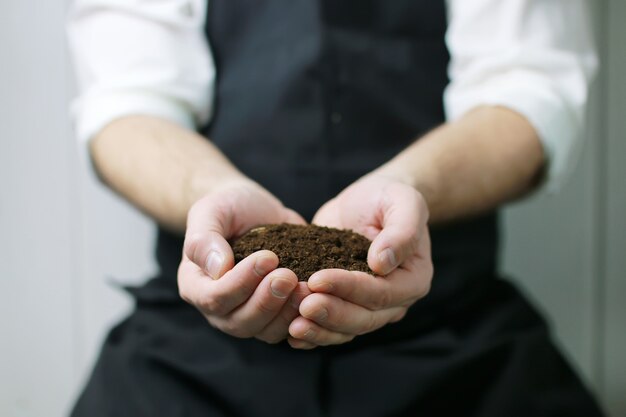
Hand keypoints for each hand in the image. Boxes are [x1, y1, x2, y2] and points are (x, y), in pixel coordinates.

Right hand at [178, 179, 311, 343]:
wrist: (255, 209)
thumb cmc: (228, 208)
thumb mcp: (211, 211)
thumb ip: (205, 239)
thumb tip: (218, 269)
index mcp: (195, 285)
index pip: (215, 297)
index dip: (242, 282)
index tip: (269, 257)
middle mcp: (218, 308)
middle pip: (240, 322)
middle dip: (267, 301)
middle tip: (288, 276)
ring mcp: (247, 314)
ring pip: (265, 332)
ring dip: (287, 312)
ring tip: (306, 287)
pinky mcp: (274, 314)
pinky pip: (287, 329)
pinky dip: (303, 317)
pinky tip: (316, 296)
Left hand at [288, 175, 432, 348]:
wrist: (369, 200)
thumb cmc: (389, 198)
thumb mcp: (403, 203)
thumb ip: (402, 231)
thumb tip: (382, 263)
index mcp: (413, 279)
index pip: (381, 292)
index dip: (349, 288)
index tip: (318, 278)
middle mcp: (395, 301)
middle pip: (363, 318)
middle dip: (332, 313)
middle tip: (302, 305)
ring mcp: (369, 307)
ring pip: (346, 329)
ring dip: (320, 330)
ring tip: (293, 325)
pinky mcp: (345, 304)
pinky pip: (332, 328)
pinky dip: (313, 334)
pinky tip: (291, 335)